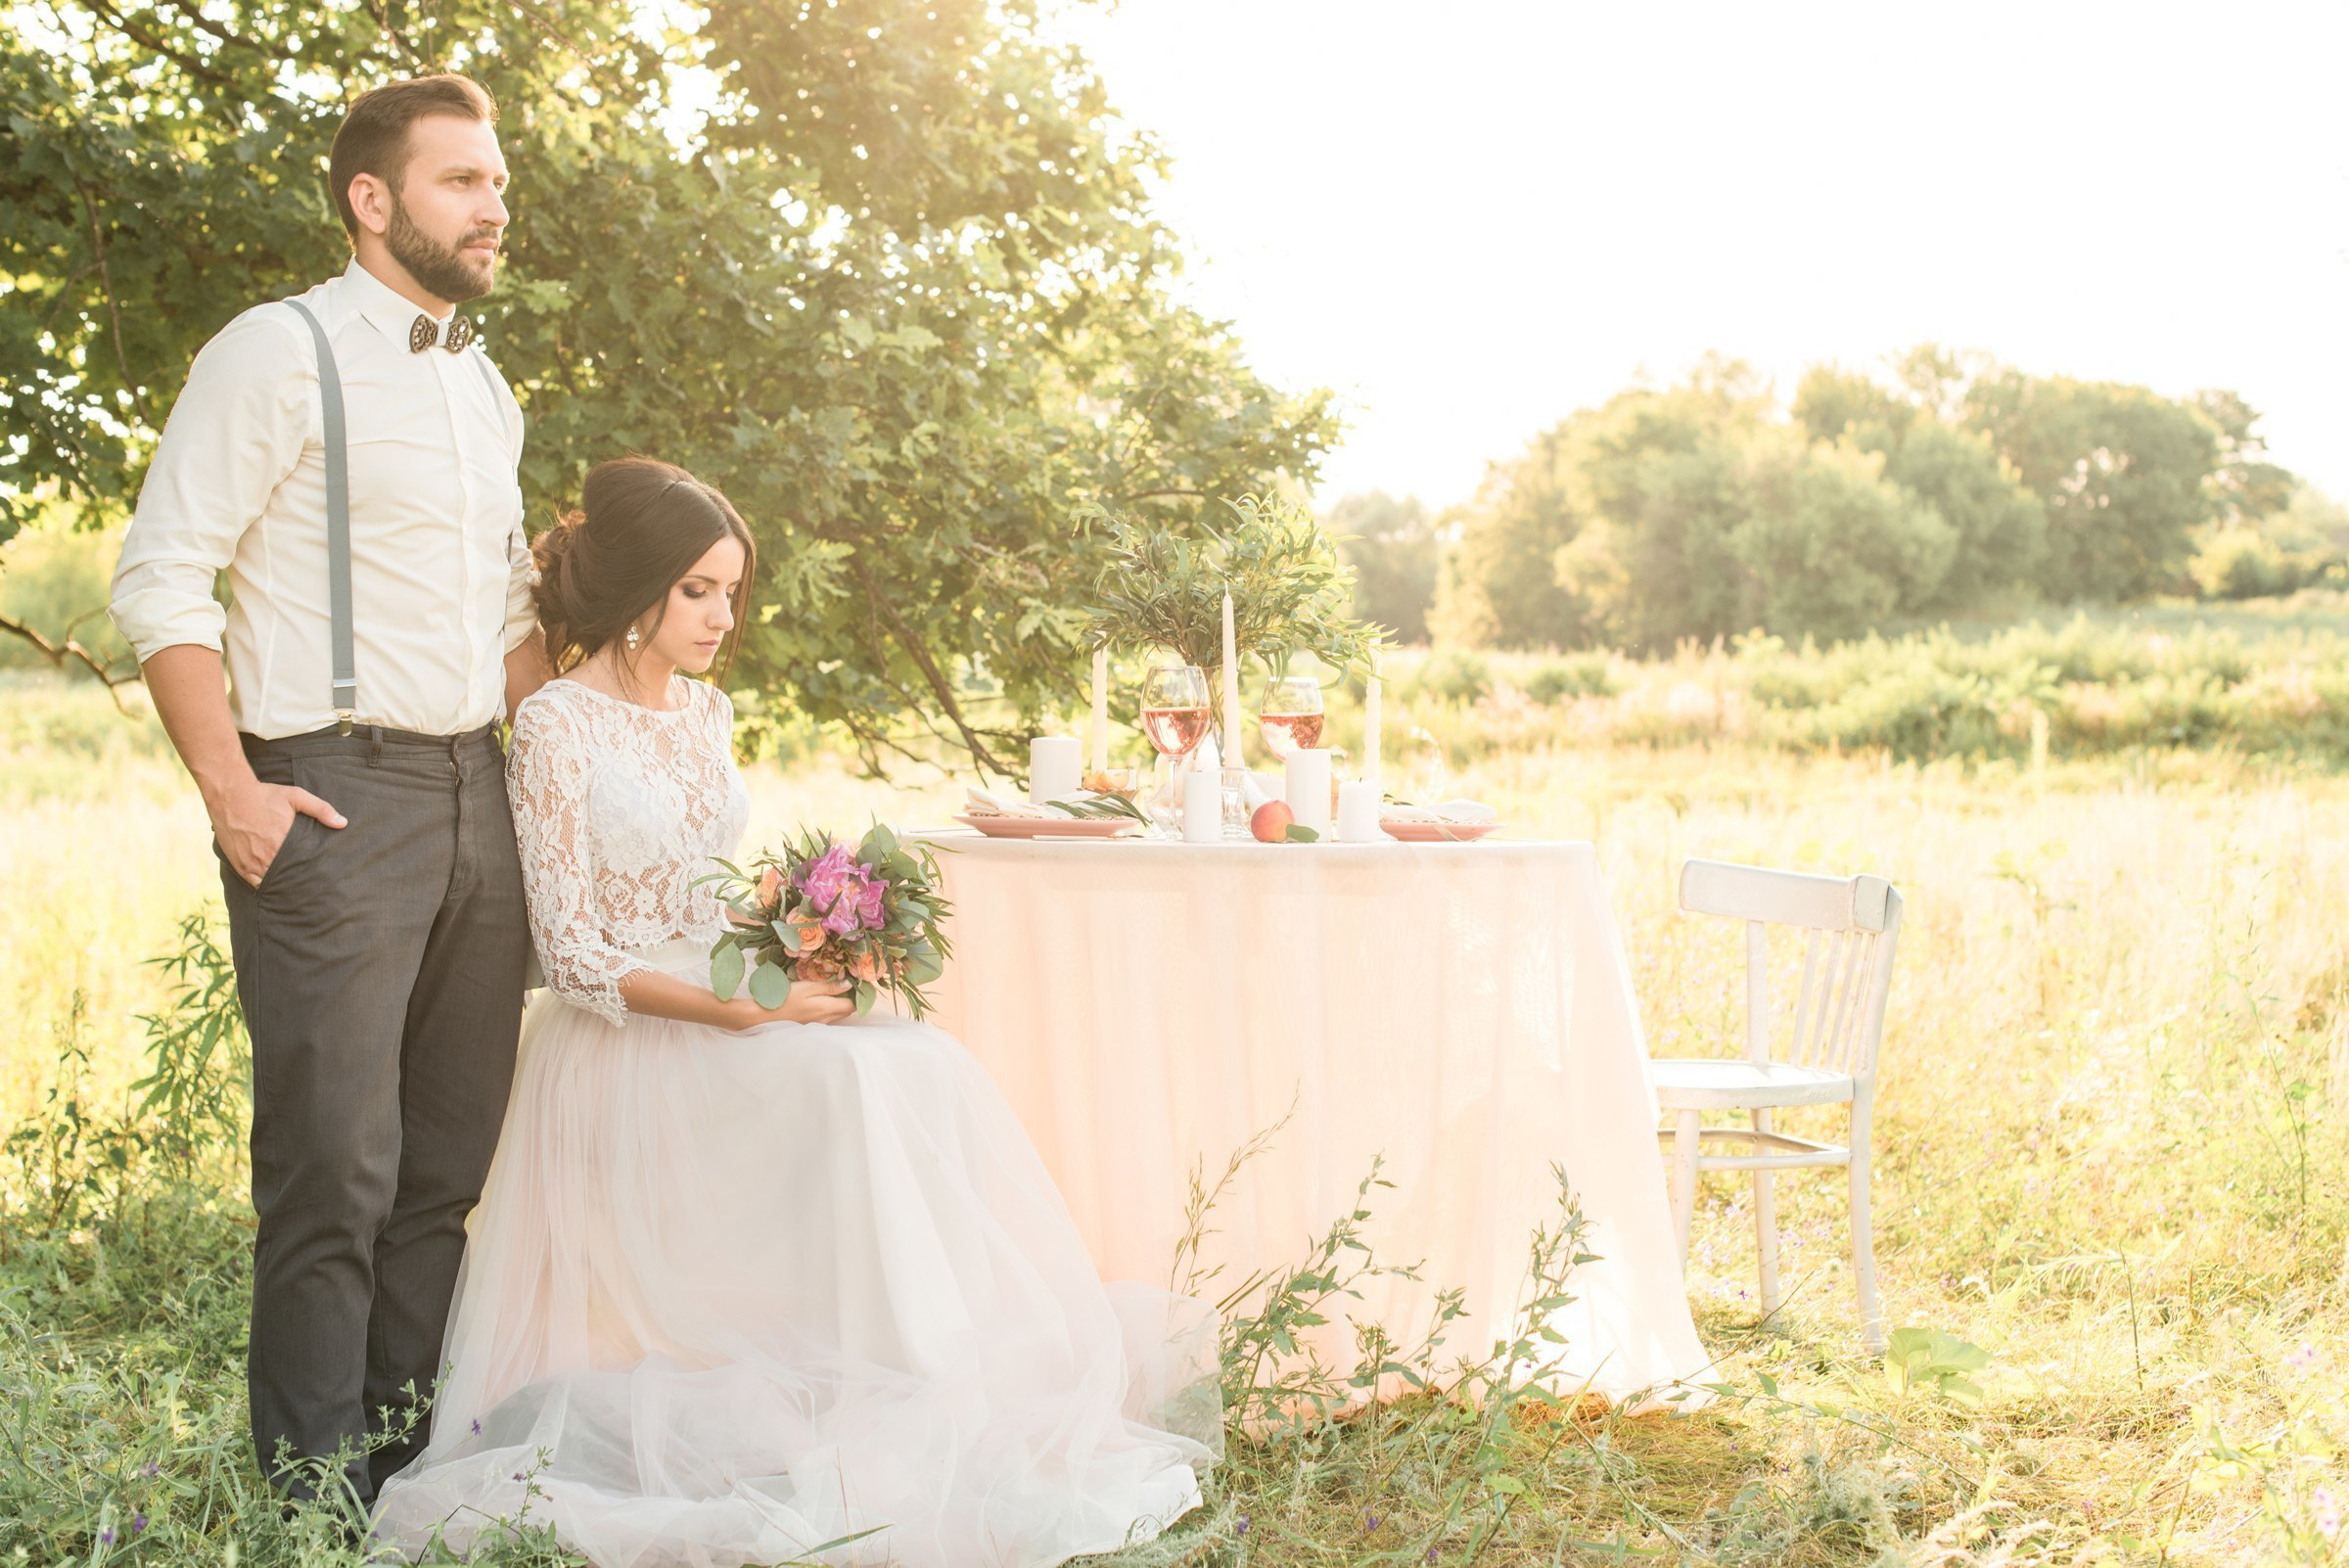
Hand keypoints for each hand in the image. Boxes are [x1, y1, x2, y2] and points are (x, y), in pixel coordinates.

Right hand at [208, 773, 346, 887]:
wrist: (230, 794)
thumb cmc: (265, 795)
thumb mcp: (296, 796)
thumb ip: (321, 809)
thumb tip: (343, 823)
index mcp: (283, 843)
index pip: (303, 867)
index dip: (312, 873)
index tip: (321, 877)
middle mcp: (267, 856)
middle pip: (288, 877)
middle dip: (298, 881)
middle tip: (312, 887)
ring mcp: (251, 862)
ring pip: (271, 883)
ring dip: (282, 884)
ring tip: (295, 889)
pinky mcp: (239, 864)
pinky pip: (254, 883)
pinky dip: (264, 885)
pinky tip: (274, 885)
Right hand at [725, 977, 854, 1028]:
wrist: (763, 1016)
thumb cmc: (784, 999)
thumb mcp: (807, 987)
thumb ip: (829, 987)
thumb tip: (849, 984)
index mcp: (827, 1009)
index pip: (852, 1005)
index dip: (857, 995)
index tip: (855, 982)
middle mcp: (826, 1020)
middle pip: (846, 1011)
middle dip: (850, 999)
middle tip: (846, 983)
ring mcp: (818, 1025)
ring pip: (837, 1015)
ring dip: (839, 1005)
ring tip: (833, 990)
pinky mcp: (810, 1026)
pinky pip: (826, 1018)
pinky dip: (828, 1009)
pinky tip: (820, 1000)